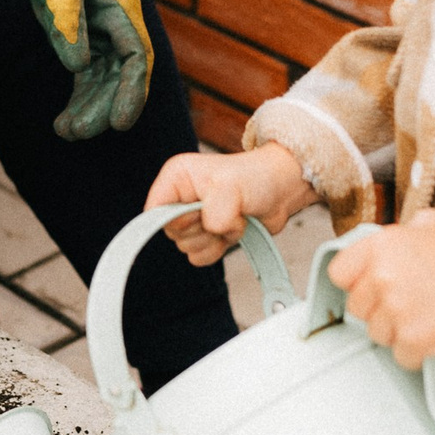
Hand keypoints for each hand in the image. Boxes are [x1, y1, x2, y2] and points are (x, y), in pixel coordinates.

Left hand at [5, 0, 152, 139]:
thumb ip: (68, 20)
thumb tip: (78, 66)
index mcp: (123, 9)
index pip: (136, 57)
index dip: (131, 91)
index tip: (119, 123)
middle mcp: (120, 27)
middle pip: (123, 77)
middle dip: (104, 107)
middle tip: (78, 132)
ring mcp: (105, 38)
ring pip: (106, 83)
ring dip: (90, 109)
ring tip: (66, 132)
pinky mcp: (87, 45)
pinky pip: (89, 80)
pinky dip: (79, 101)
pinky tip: (63, 123)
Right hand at [149, 144, 314, 265]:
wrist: (281, 190)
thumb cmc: (257, 177)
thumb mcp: (232, 186)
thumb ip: (216, 209)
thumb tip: (211, 228)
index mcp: (176, 178)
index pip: (154, 211)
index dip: (176, 219)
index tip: (199, 214)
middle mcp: (180, 198)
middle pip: (172, 233)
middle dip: (203, 229)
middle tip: (225, 211)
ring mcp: (193, 218)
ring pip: (187, 248)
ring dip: (215, 239)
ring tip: (232, 218)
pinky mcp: (207, 235)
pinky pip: (200, 257)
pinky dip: (218, 249)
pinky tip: (231, 232)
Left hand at [326, 209, 434, 369]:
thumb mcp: (429, 224)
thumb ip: (402, 233)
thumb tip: (392, 243)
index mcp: (379, 246)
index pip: (338, 273)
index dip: (355, 283)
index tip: (370, 288)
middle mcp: (381, 276)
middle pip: (357, 308)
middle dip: (378, 310)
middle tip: (406, 305)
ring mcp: (396, 308)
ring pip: (378, 335)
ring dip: (398, 332)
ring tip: (425, 318)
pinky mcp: (414, 337)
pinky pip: (401, 356)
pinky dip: (417, 353)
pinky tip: (434, 336)